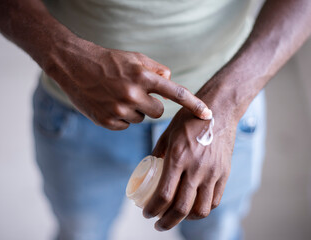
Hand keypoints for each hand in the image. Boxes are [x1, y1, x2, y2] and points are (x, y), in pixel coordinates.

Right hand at [44, 37, 210, 129]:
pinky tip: (109, 104)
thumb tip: (170, 80)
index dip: (194, 104)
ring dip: (135, 110)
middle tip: (137, 94)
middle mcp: (132, 94)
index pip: (175, 93)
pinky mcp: (106, 121)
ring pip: (140, 118)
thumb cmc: (107, 60)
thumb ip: (156, 69)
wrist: (73, 66)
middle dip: (152, 105)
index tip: (208, 114)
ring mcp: (118, 109)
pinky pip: (125, 125)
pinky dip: (121, 117)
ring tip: (118, 96)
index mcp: (142, 76)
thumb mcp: (134, 57)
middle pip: (158, 112)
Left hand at [142, 93, 237, 230]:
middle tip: (159, 224)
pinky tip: (193, 207)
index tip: (147, 213)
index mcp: (178, 157)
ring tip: (177, 217)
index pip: (164, 195)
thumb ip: (158, 153)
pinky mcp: (224, 173)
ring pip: (201, 209)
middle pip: (181, 208)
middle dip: (167, 222)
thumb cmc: (189, 120)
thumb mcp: (168, 133)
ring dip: (186, 219)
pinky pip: (214, 200)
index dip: (153, 209)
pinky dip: (202, 209)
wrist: (218, 111)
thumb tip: (150, 168)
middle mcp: (196, 168)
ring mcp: (212, 172)